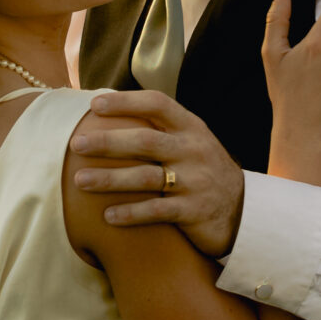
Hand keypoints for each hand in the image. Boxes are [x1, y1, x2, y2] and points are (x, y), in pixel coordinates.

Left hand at [70, 92, 246, 255]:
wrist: (244, 211)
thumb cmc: (203, 170)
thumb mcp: (192, 141)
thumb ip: (161, 128)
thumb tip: (111, 108)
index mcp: (191, 127)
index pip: (157, 104)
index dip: (125, 102)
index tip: (95, 106)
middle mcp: (193, 150)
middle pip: (145, 141)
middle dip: (108, 142)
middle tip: (76, 144)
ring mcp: (194, 181)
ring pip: (146, 177)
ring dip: (110, 179)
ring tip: (80, 181)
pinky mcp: (193, 211)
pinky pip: (156, 211)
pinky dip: (131, 214)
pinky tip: (107, 217)